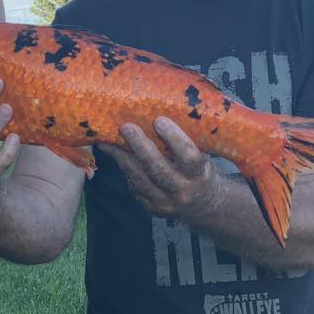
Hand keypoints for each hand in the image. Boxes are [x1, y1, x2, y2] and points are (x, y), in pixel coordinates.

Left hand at [99, 117, 220, 218]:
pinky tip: (112, 151)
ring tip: (109, 138)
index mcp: (200, 174)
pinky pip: (133, 185)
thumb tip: (161, 107)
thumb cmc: (200, 170)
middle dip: (140, 146)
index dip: (174, 138)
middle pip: (158, 169)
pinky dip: (123, 166)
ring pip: (139, 179)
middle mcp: (183, 191)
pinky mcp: (150, 207)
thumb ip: (188, 140)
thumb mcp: (203, 156)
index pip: (188, 157)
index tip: (159, 120)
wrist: (204, 205)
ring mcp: (165, 203)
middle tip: (126, 127)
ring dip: (122, 156)